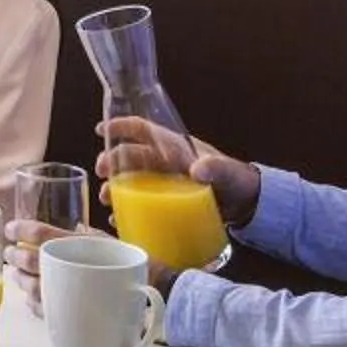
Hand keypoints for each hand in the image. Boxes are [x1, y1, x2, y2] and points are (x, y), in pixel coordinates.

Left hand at [3, 219, 184, 308]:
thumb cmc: (143, 268)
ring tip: (15, 274)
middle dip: (18, 257)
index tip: (11, 228)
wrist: (166, 296)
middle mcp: (78, 269)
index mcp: (85, 246)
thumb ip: (93, 237)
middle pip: (35, 261)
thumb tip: (75, 227)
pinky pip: (47, 311)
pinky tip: (30, 298)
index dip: (24, 230)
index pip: (44, 234)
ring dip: (21, 280)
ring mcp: (76, 296)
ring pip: (35, 288)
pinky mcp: (78, 318)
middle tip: (10, 253)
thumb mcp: (116, 244)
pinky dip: (35, 303)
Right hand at [96, 116, 261, 231]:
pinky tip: (119, 220)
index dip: (121, 126)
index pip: (143, 129)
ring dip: (115, 188)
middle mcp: (164, 162)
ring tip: (106, 199)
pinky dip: (128, 211)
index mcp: (175, 147)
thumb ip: (214, 168)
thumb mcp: (227, 172)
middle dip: (110, 161)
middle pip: (130, 156)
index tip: (101, 129)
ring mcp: (163, 183)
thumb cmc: (235, 180)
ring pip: (130, 181)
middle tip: (100, 172)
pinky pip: (140, 204)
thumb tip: (197, 169)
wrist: (245, 203)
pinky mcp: (164, 203)